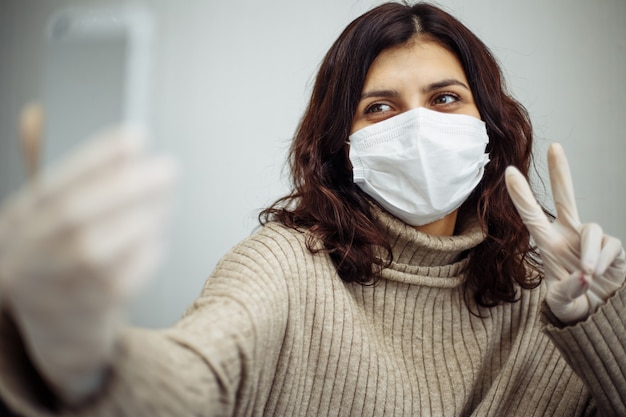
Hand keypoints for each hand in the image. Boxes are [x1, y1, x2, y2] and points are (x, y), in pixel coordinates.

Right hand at [0, 123, 177, 403]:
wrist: (56, 330)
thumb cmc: (62, 261)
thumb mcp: (51, 219)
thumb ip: (74, 179)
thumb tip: (93, 132)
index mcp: (19, 223)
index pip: (53, 184)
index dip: (96, 158)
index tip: (136, 137)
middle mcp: (27, 256)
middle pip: (74, 216)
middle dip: (127, 186)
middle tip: (168, 169)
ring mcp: (52, 289)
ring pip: (98, 250)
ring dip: (143, 219)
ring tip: (169, 202)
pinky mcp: (84, 315)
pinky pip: (121, 282)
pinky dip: (146, 254)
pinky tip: (159, 238)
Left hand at [505, 143, 625, 323]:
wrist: (598, 315)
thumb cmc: (574, 305)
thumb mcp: (561, 304)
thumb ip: (567, 291)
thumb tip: (582, 275)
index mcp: (548, 244)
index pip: (532, 216)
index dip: (521, 196)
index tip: (509, 173)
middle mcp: (568, 235)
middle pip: (565, 197)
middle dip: (561, 172)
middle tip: (555, 147)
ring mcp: (590, 239)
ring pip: (591, 228)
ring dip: (588, 253)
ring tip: (586, 274)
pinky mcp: (612, 247)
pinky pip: (609, 244)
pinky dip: (602, 259)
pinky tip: (597, 274)